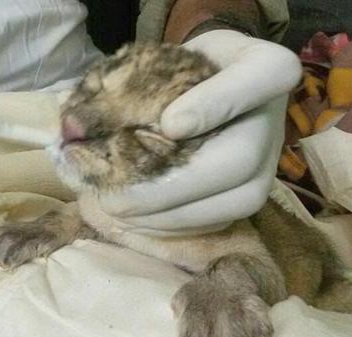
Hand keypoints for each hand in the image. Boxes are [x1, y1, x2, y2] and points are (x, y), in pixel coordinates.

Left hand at [97, 30, 301, 235]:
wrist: (203, 89)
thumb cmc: (182, 68)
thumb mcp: (171, 55)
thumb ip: (157, 80)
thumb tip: (146, 129)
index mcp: (269, 68)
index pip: (259, 78)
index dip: (213, 105)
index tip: (169, 125)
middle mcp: (277, 119)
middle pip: (240, 162)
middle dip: (170, 187)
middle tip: (115, 196)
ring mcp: (270, 163)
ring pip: (233, 202)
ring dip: (167, 215)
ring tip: (116, 211)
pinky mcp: (251, 195)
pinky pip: (220, 221)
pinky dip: (174, 225)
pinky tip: (134, 220)